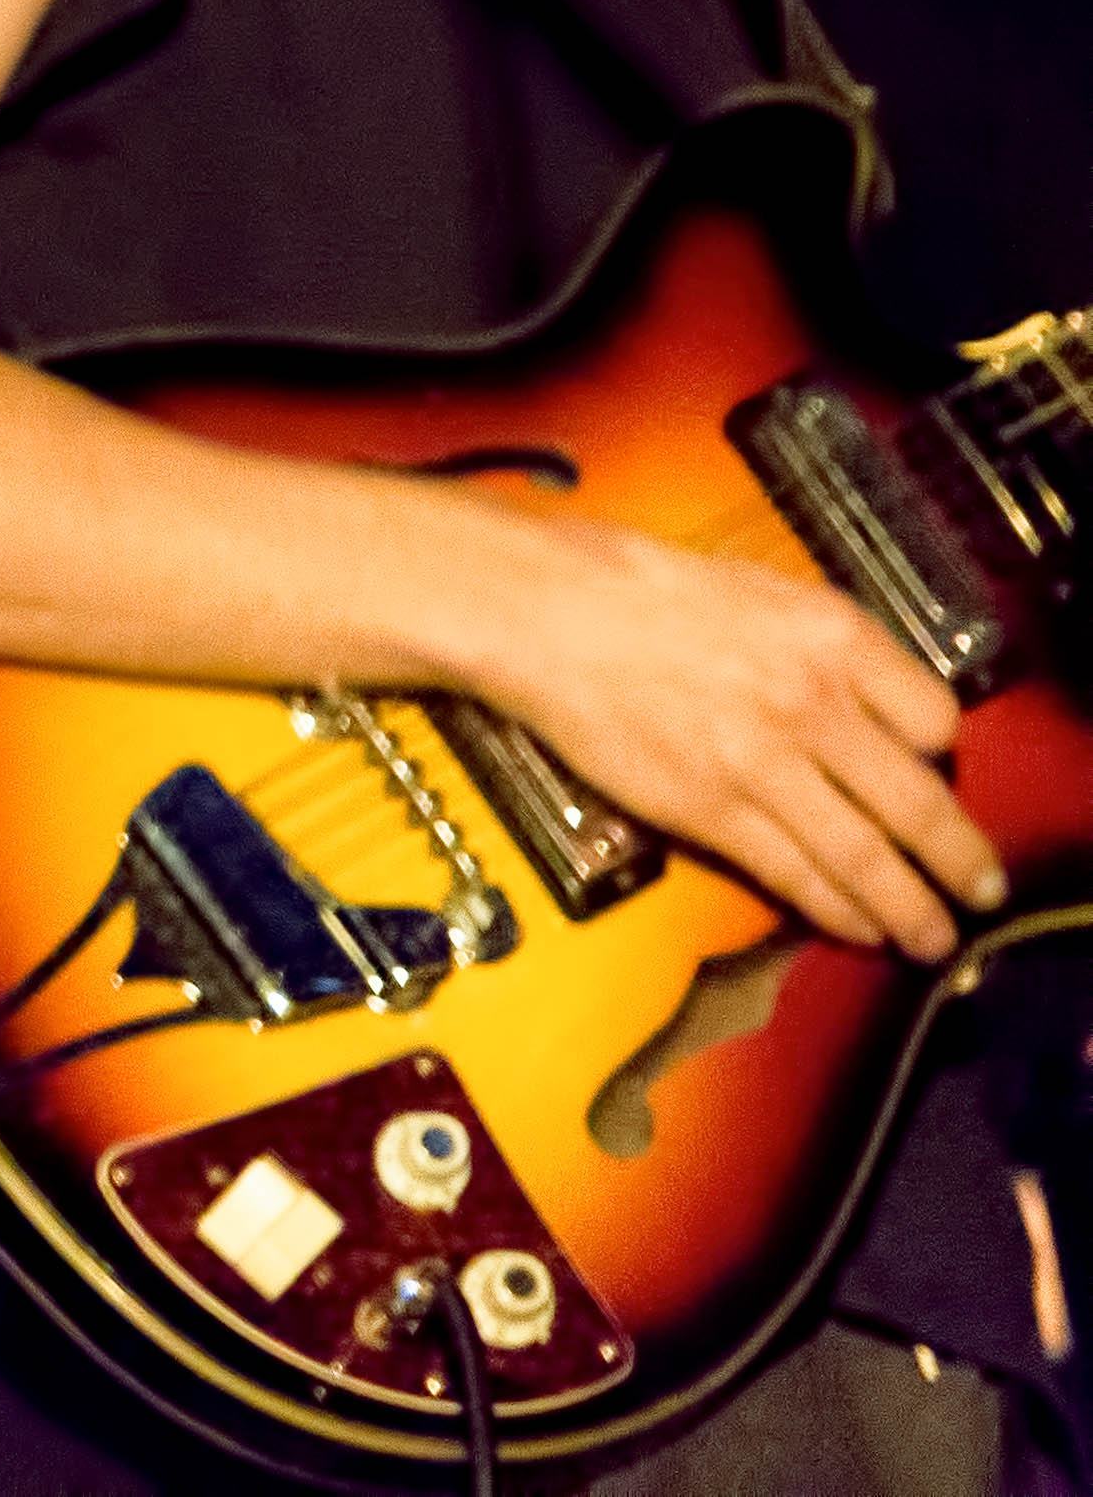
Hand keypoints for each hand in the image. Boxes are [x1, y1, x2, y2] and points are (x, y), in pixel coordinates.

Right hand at [468, 517, 998, 957]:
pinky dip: (838, 910)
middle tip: (979, 888)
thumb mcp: (760, 589)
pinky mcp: (710, 808)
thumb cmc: (637, 587)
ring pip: (866, 856)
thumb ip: (827, 646)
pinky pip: (796, 874)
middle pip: (919, 803)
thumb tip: (874, 705)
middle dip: (959, 859)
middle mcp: (810, 701)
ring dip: (911, 908)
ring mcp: (761, 761)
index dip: (942, 756)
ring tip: (932, 935)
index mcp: (830, 635)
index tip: (937, 775)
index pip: (934, 719)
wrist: (545, 609)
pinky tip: (858, 925)